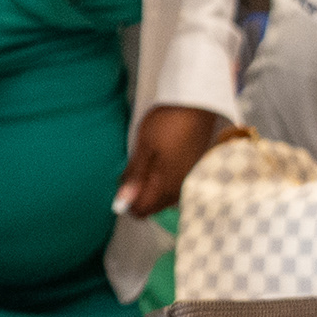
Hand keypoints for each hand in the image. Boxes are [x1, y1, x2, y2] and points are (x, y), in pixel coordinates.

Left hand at [117, 102, 231, 221]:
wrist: (195, 105)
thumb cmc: (166, 124)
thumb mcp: (143, 148)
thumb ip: (133, 178)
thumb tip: (121, 204)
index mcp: (166, 186)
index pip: (142, 211)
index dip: (126, 202)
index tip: (120, 183)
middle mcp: (180, 189)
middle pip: (154, 207)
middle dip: (138, 195)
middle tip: (130, 170)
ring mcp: (188, 180)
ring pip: (163, 197)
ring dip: (150, 187)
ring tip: (143, 162)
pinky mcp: (192, 171)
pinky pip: (173, 186)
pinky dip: (161, 179)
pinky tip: (157, 160)